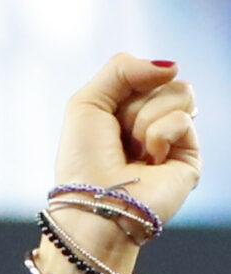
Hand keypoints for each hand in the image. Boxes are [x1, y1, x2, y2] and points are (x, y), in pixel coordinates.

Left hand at [55, 53, 199, 233]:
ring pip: (180, 92)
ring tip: (133, 152)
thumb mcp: (86, 102)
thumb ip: (122, 68)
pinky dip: (159, 135)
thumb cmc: (82, 163)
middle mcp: (153, 124)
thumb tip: (172, 66)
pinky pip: (183, 118)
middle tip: (119, 140)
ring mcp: (173, 140)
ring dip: (145, 119)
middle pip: (163, 80)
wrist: (93, 207)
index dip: (124, 87)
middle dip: (133, 106)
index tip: (106, 119)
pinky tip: (149, 161)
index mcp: (128, 112)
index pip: (145, 72)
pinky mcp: (189, 157)